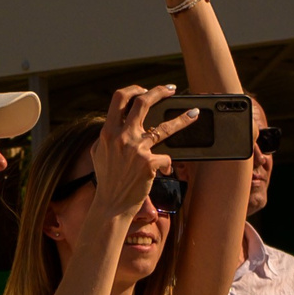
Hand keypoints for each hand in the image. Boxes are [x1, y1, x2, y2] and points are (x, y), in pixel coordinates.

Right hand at [91, 83, 194, 219]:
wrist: (111, 206)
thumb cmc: (107, 181)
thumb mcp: (99, 153)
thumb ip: (108, 136)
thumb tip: (118, 123)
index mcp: (108, 132)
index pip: (119, 98)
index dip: (134, 89)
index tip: (145, 89)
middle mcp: (122, 137)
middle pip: (143, 102)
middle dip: (159, 91)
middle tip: (171, 89)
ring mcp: (136, 150)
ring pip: (165, 127)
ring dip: (183, 119)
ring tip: (194, 113)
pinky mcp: (149, 164)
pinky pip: (166, 158)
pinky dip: (167, 165)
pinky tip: (165, 170)